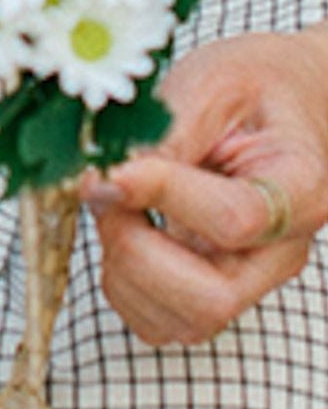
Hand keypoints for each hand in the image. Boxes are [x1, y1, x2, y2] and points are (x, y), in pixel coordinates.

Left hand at [80, 28, 327, 344]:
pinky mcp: (210, 292)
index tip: (115, 169)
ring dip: (122, 269)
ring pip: (181, 322)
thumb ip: (162, 137)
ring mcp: (249, 278)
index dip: (161, 198)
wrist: (277, 96)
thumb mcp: (209, 85)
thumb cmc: (252, 87)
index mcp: (301, 190)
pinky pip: (156, 323)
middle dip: (135, 251)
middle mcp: (282, 249)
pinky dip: (121, 284)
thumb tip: (106, 185)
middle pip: (211, 300)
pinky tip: (125, 231)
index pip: (235, 220)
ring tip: (119, 207)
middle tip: (109, 195)